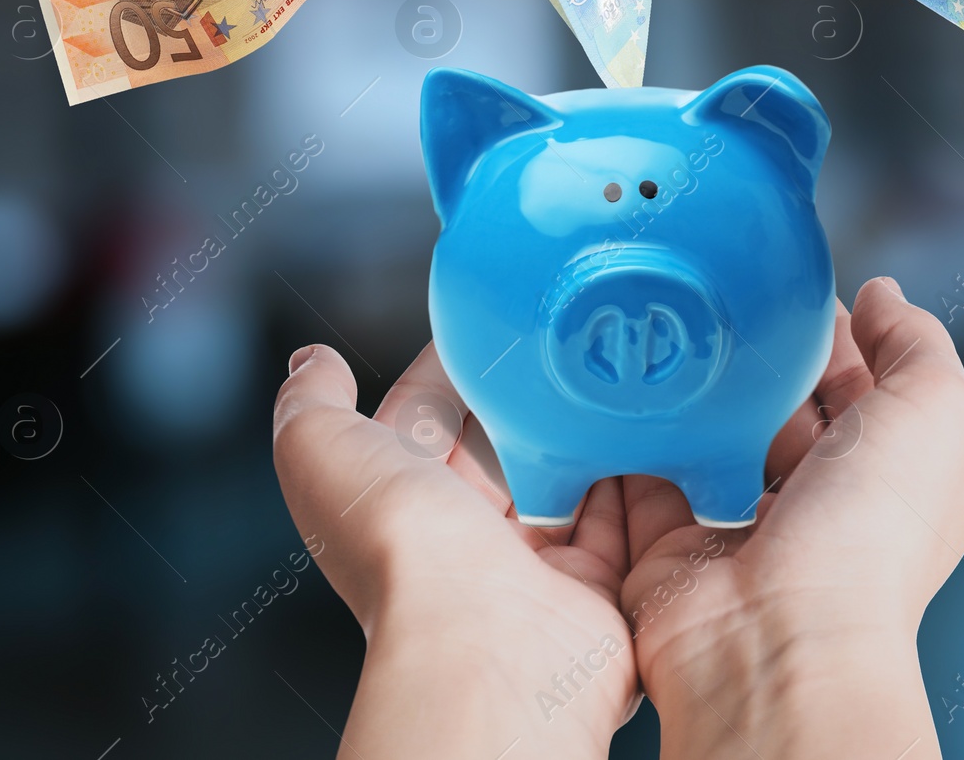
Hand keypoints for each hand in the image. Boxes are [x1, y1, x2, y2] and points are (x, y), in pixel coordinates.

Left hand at [273, 342, 637, 759]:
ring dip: (593, 433)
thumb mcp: (321, 452)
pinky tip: (653, 436)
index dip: (456, 362)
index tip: (498, 316)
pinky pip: (624, 524)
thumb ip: (311, 402)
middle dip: (536, 396)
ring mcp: (530, 565)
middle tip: (575, 339)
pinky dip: (640, 482)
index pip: (427, 413)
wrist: (486, 646)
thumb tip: (310, 361)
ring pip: (569, 480)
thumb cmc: (402, 551)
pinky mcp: (593, 586)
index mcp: (398, 499)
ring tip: (621, 375)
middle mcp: (462, 535)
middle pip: (506, 445)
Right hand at [618, 277, 963, 759]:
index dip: (833, 334)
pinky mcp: (672, 541)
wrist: (776, 637)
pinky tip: (629, 387)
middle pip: (780, 406)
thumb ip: (917, 345)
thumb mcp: (934, 413)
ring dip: (694, 389)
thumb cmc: (869, 538)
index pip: (858, 387)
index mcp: (887, 474)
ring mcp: (741, 523)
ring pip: (711, 433)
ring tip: (669, 332)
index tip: (796, 286)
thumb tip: (882, 298)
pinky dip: (635, 437)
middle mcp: (816, 502)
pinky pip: (645, 473)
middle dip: (756, 355)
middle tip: (723, 301)